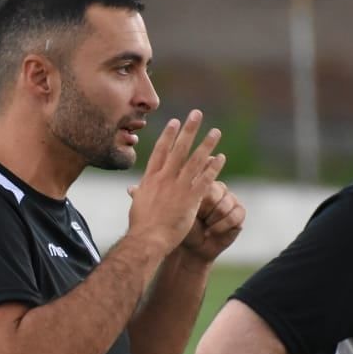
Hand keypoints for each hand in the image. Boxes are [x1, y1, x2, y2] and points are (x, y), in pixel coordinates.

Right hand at [126, 110, 224, 255]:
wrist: (147, 239)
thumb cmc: (140, 226)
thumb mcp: (137, 205)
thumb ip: (139, 193)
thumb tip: (132, 190)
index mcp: (150, 178)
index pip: (160, 151)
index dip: (169, 135)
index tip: (175, 122)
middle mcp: (165, 178)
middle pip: (179, 149)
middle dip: (189, 130)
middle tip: (197, 114)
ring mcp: (178, 188)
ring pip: (195, 160)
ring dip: (206, 144)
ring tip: (216, 132)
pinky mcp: (190, 199)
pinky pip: (205, 180)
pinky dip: (213, 168)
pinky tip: (220, 158)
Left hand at [176, 180, 244, 263]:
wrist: (191, 248)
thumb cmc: (184, 227)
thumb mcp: (184, 210)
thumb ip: (193, 193)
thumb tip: (200, 180)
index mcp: (203, 183)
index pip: (205, 186)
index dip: (199, 202)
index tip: (191, 211)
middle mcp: (219, 189)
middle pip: (216, 195)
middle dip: (205, 212)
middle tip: (199, 219)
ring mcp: (231, 200)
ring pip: (225, 207)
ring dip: (212, 221)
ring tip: (205, 226)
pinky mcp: (239, 213)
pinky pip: (235, 217)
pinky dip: (222, 227)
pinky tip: (213, 232)